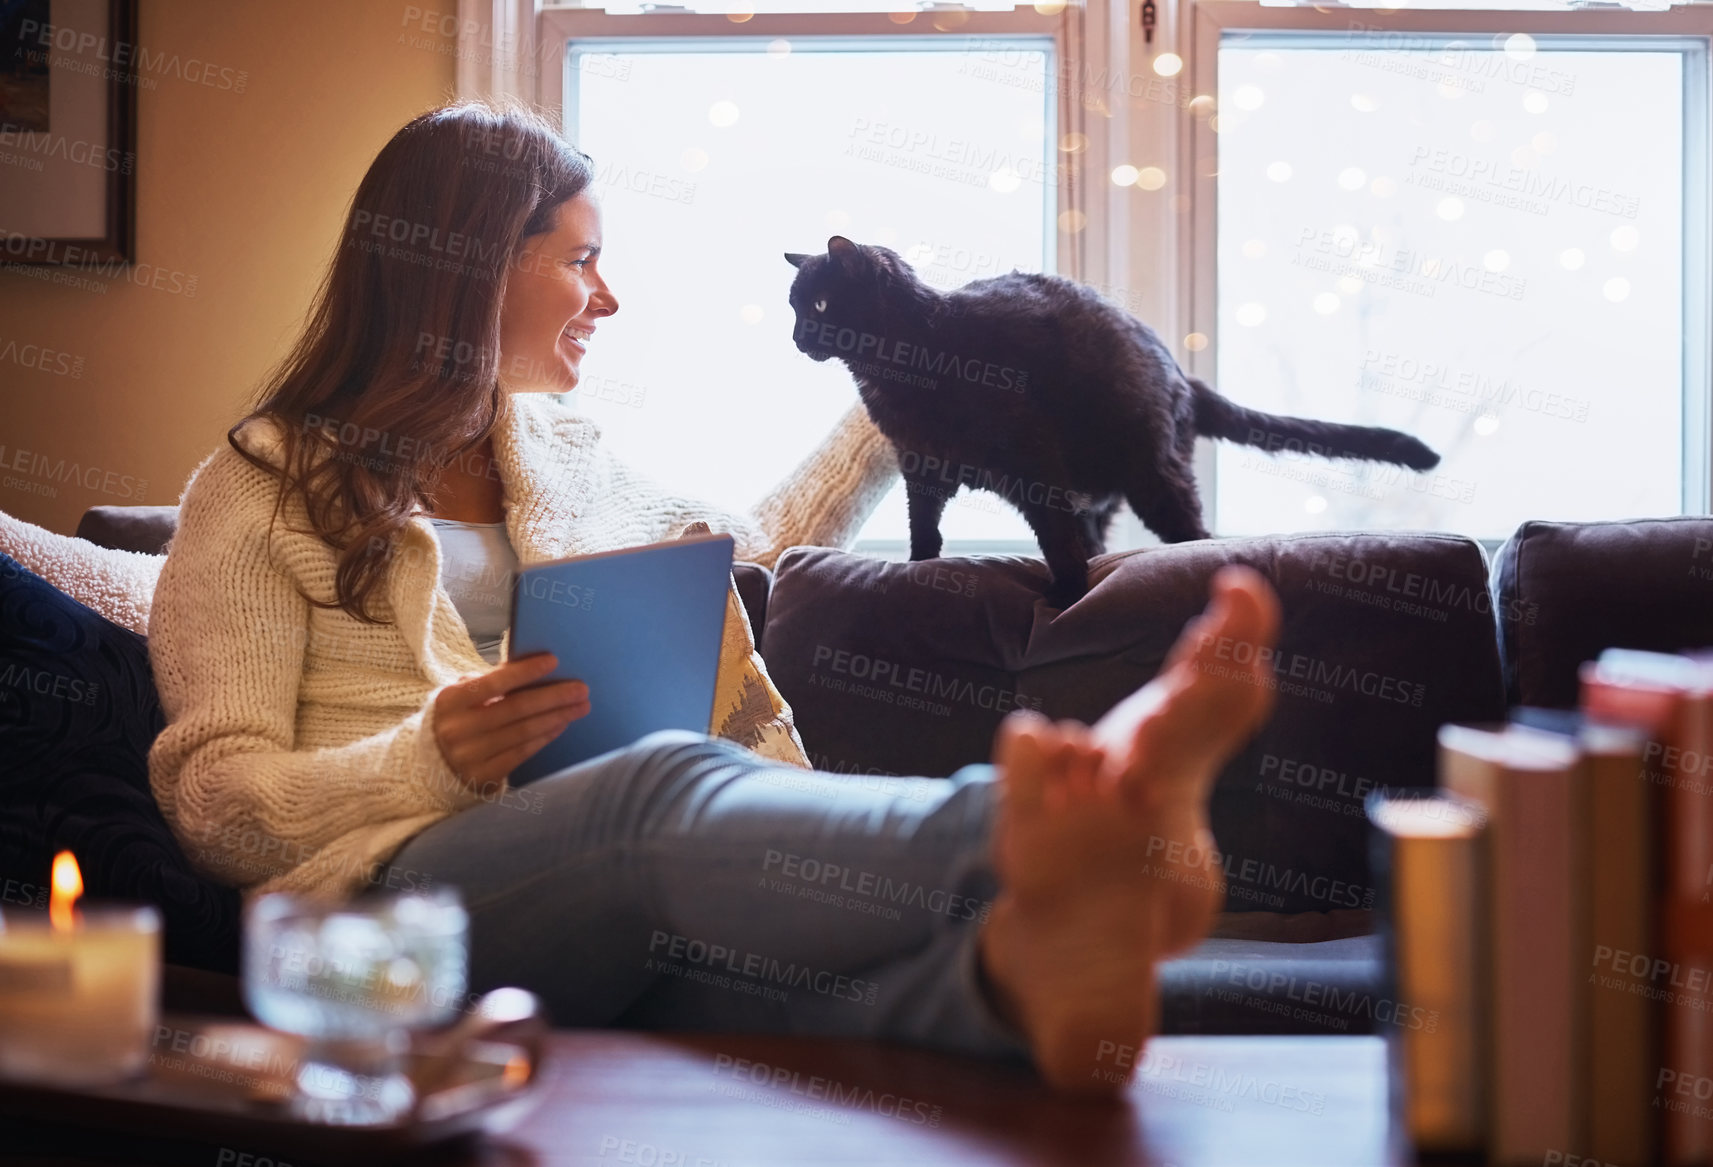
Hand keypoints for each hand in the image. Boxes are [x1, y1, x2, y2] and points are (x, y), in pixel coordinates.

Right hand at [432, 654, 589, 788]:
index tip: (554, 661)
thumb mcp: (462, 697)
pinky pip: (521, 753)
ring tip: (579, 707)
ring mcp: (469, 756)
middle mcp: (457, 729)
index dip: (525, 672)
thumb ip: (490, 682)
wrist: (430, 765)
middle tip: (581, 689)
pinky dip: (544, 737)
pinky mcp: (482, 777)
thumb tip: (531, 666)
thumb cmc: (457, 719)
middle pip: (515, 709)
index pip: (493, 682)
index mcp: (449, 701)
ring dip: (556, 717)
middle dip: (553, 697)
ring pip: (523, 732)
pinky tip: (560, 725)